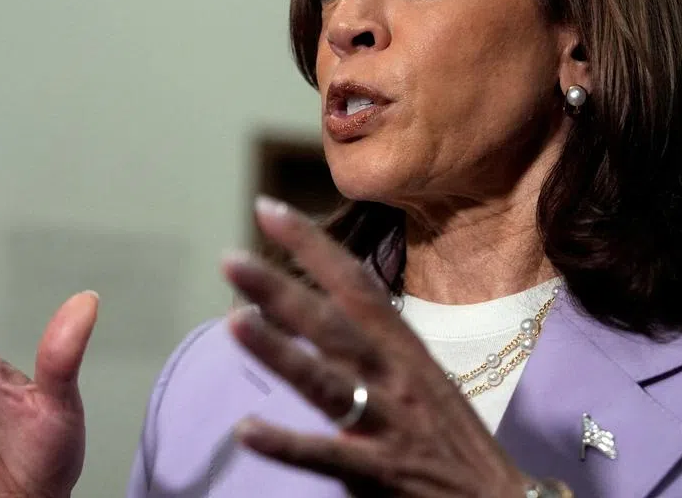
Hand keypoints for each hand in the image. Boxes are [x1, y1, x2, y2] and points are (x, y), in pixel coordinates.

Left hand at [221, 198, 534, 497]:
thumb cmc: (451, 438)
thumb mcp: (420, 375)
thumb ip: (372, 344)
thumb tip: (314, 310)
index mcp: (405, 349)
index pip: (355, 283)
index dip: (312, 245)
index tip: (268, 209)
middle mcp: (396, 377)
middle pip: (333, 324)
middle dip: (282, 289)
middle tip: (231, 258)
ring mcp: (388, 425)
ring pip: (326, 381)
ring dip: (279, 350)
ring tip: (234, 321)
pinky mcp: (380, 474)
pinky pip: (326, 456)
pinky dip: (287, 443)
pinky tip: (247, 430)